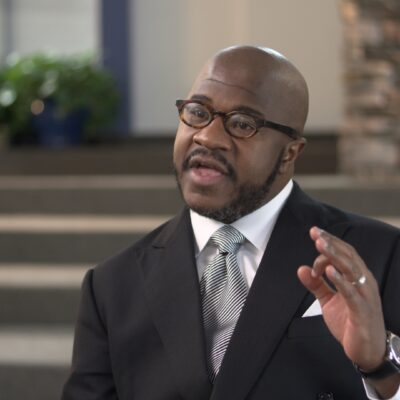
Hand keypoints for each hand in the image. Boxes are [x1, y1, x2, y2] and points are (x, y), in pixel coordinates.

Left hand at [297, 226, 386, 370]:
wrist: (366, 351)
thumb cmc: (350, 322)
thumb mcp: (328, 300)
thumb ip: (316, 284)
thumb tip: (300, 269)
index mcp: (357, 278)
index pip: (345, 253)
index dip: (330, 241)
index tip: (314, 232)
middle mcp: (364, 283)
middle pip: (348, 257)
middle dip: (331, 243)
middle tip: (316, 234)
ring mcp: (365, 296)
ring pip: (351, 270)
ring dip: (335, 256)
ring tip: (321, 245)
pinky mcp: (362, 311)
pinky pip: (352, 293)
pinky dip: (341, 280)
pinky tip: (329, 271)